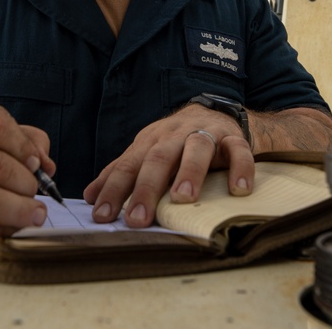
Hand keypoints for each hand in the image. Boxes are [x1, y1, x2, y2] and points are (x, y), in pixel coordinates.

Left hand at [82, 104, 253, 228]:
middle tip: (137, 219)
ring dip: (189, 173)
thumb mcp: (147, 152)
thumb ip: (122, 172)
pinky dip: (240, 168)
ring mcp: (205, 134)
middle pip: (158, 158)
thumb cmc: (176, 141)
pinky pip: (239, 151)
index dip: (114, 190)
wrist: (215, 112)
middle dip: (146, 189)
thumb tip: (90, 196)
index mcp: (151, 141)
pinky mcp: (233, 138)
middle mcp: (175, 135)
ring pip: (196, 149)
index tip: (102, 216)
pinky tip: (238, 190)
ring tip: (182, 200)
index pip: (128, 165)